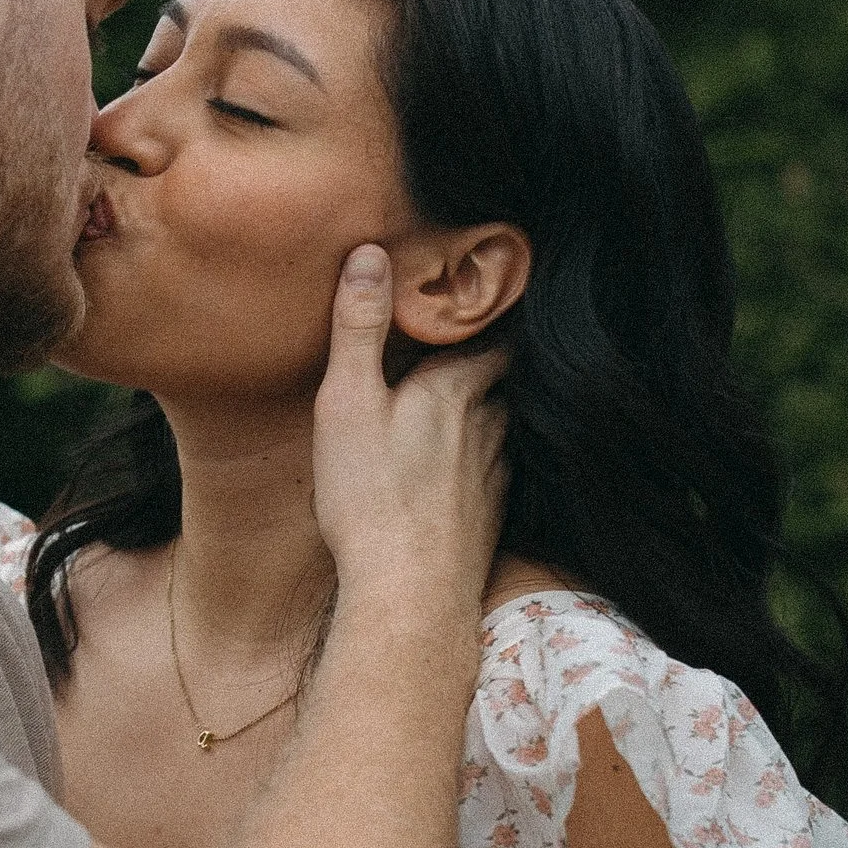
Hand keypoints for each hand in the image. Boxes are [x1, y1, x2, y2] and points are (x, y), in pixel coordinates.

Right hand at [308, 249, 506, 625]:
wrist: (410, 593)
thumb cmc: (371, 496)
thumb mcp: (347, 402)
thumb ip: (359, 328)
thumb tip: (370, 254)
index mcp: (454, 388)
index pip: (490, 335)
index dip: (485, 315)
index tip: (482, 296)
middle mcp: (488, 425)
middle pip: (498, 380)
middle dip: (483, 362)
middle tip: (460, 346)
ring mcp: (496, 474)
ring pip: (500, 427)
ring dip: (485, 412)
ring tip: (460, 405)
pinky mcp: (491, 516)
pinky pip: (496, 473)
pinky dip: (482, 462)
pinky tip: (460, 472)